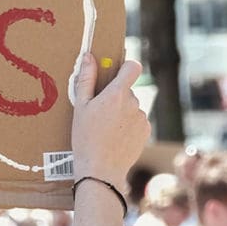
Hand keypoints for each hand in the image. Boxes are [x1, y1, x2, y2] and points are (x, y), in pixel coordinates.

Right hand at [71, 53, 149, 188]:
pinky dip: (128, 124)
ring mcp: (142, 118)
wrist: (101, 168)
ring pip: (131, 106)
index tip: (117, 71)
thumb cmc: (85, 136)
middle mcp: (133, 103)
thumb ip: (86, 79)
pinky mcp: (146, 131)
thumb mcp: (80, 106)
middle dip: (115, 96)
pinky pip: (137, 120)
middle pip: (127, 90)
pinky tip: (115, 136)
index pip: (133, 67)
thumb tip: (88, 57)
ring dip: (121, 111)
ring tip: (106, 128)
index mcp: (116, 94)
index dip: (126, 66)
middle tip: (99, 111)